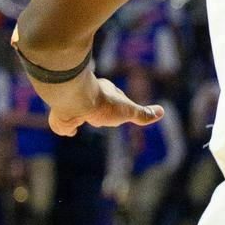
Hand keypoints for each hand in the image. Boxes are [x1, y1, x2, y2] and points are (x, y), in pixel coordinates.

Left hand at [44, 73, 163, 136]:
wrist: (76, 102)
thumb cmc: (104, 104)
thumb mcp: (128, 110)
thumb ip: (142, 114)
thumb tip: (161, 112)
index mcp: (106, 92)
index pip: (115, 99)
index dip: (118, 104)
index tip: (119, 109)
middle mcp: (90, 97)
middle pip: (98, 105)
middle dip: (101, 111)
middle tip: (103, 118)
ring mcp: (76, 106)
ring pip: (81, 112)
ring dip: (84, 116)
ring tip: (88, 122)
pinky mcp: (63, 117)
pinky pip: (65, 123)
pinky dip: (67, 128)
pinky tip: (71, 131)